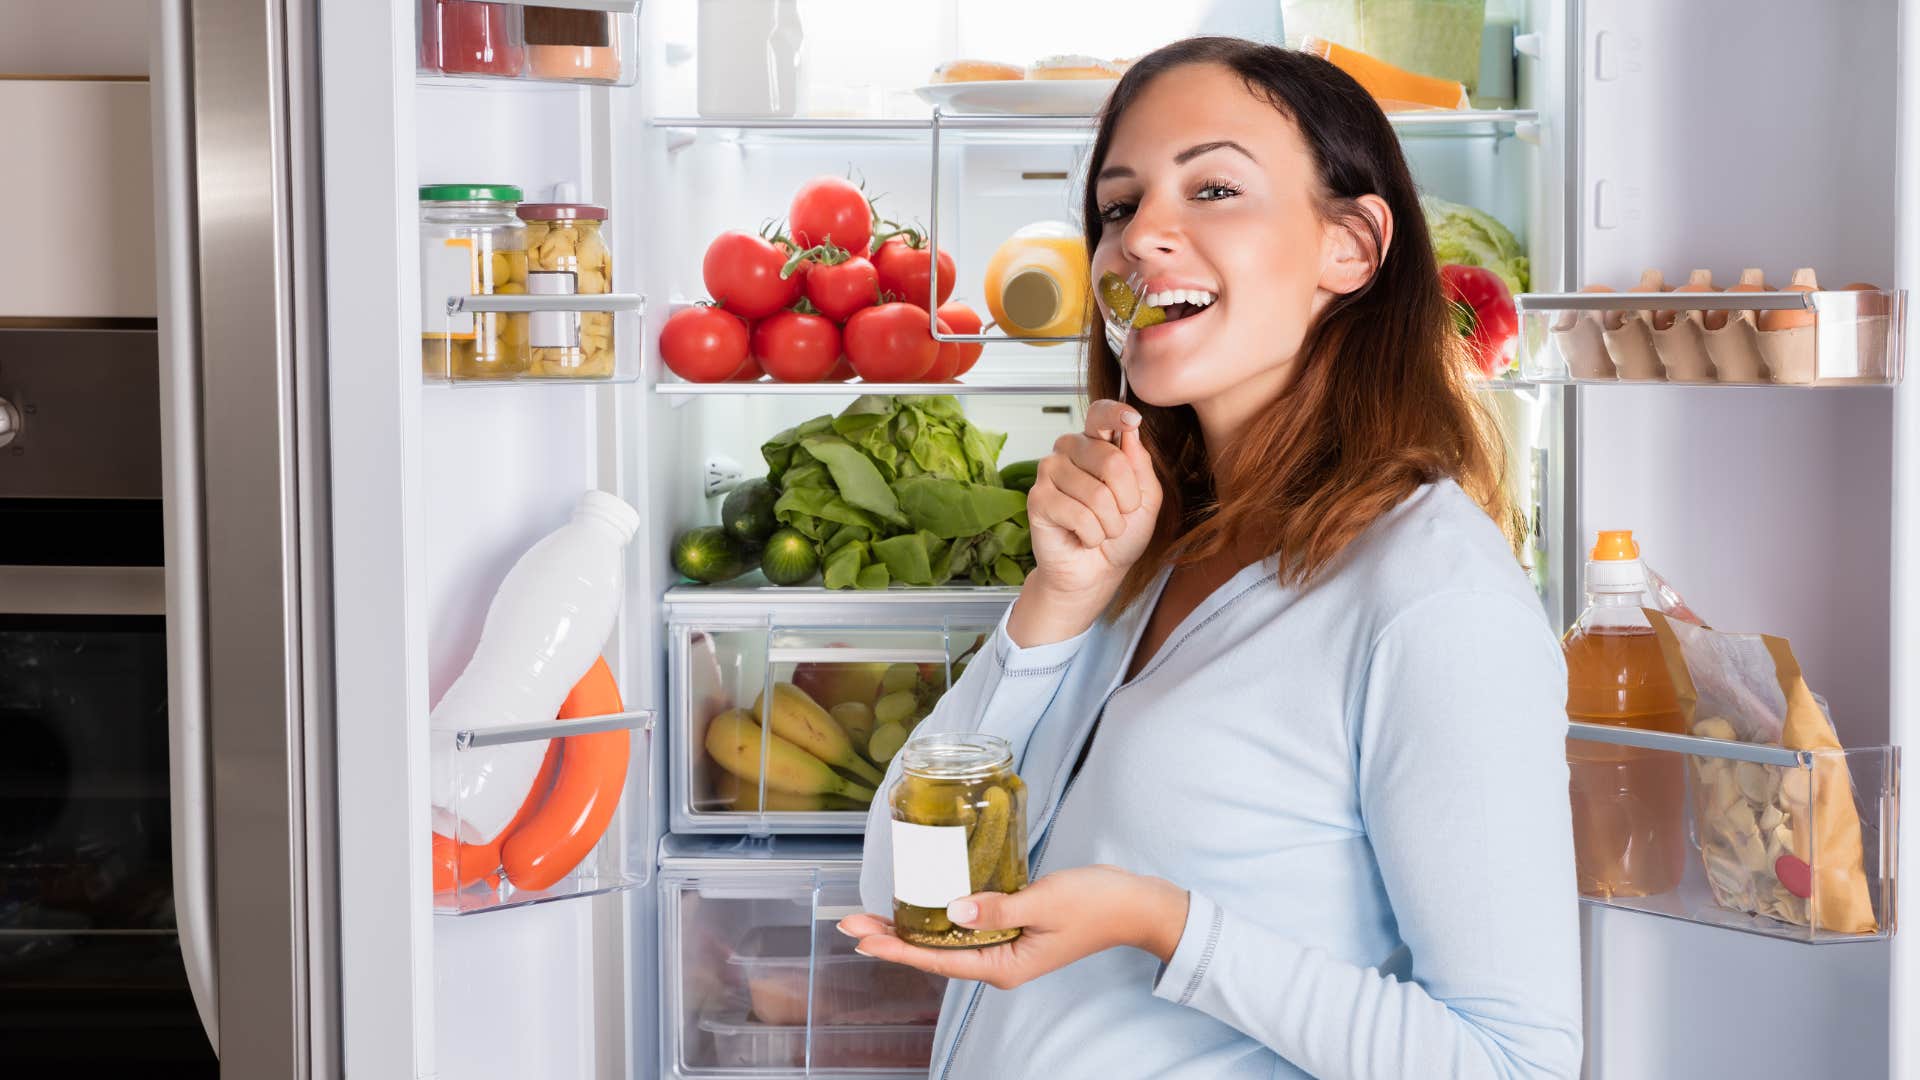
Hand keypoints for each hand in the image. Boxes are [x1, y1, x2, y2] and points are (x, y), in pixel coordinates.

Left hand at [836, 866, 1189, 991]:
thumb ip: (997, 907)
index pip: (939, 959)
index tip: (863, 935)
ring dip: (912, 926)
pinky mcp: (1013, 929)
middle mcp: (1000, 962)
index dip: (897, 947)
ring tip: (874, 915)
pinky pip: (968, 928)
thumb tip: (953, 910)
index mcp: (1005, 965)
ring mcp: (1006, 947)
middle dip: (892, 936)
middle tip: (850, 920)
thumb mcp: (1044, 901)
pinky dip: (940, 916)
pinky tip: (922, 904)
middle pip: (935, 953)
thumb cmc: (1097, 903)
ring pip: (947, 940)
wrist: (1136, 904)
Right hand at [1010, 401, 1163, 644]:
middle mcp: (1069, 450)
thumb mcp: (1146, 498)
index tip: (1132, 419)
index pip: (1100, 414)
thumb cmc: (1120, 533)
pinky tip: (1082, 536)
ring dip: (1110, 523)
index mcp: (1096, 443)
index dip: (1115, 413)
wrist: (1098, 571)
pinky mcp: (1038, 499)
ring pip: (1097, 494)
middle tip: (1119, 515)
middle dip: (1127, 499)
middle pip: (1111, 460)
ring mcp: (1050, 472)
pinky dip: (1092, 534)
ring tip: (1100, 529)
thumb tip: (1129, 430)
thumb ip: (1140, 464)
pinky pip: (1079, 514)